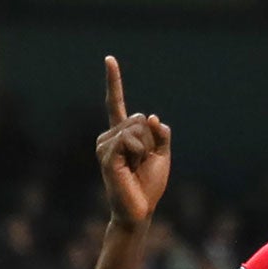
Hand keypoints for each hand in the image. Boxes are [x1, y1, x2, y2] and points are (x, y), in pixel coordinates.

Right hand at [97, 56, 171, 226]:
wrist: (140, 209)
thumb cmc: (149, 184)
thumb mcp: (163, 155)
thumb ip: (161, 134)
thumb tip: (153, 117)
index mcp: (122, 134)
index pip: (116, 103)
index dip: (114, 81)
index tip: (109, 58)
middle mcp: (109, 135)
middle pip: (141, 118)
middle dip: (152, 140)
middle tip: (143, 162)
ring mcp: (105, 144)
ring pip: (137, 128)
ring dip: (146, 148)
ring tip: (136, 166)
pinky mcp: (106, 154)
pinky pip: (130, 140)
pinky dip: (139, 153)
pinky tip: (131, 167)